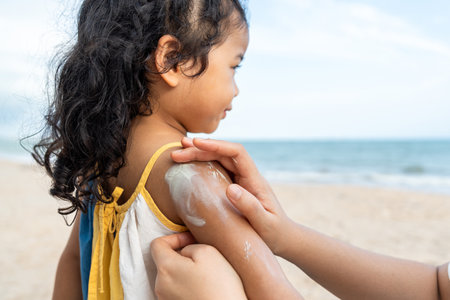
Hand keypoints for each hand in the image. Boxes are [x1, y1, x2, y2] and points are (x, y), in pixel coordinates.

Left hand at [150, 232, 245, 299]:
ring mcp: (166, 298)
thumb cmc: (220, 287)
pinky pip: (178, 289)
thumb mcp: (208, 251)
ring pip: (172, 275)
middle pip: (165, 260)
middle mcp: (161, 285)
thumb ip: (190, 245)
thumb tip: (185, 251)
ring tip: (205, 274)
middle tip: (202, 257)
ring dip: (186, 270)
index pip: (157, 244)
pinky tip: (203, 286)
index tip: (190, 240)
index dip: (175, 237)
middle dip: (182, 255)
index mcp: (166, 267)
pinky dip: (188, 284)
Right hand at [172, 138, 292, 254]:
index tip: (197, 144)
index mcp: (255, 180)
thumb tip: (230, 188)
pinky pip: (217, 171)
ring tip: (178, 153)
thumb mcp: (264, 223)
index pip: (236, 153)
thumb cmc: (274, 233)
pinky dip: (202, 166)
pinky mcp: (235, 188)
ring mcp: (241, 181)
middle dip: (200, 150)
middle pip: (223, 154)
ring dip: (199, 155)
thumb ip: (250, 206)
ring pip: (218, 160)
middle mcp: (247, 176)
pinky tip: (189, 167)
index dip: (217, 145)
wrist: (282, 239)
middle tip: (176, 152)